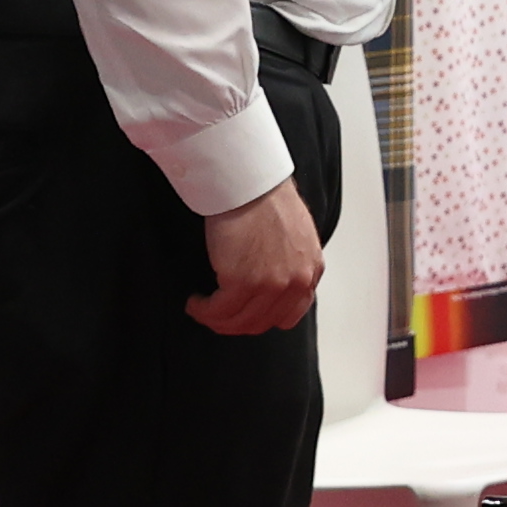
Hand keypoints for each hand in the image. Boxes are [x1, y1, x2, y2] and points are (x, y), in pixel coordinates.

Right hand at [186, 181, 326, 333]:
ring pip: (239, 321)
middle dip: (236, 323)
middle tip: (217, 316)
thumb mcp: (296, 234)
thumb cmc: (267, 197)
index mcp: (310, 269)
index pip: (291, 313)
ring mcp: (271, 285)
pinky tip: (196, 302)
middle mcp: (295, 282)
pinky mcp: (243, 282)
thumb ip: (291, 261)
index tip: (245, 313)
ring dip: (216, 320)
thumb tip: (271, 277)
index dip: (263, 318)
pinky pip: (219, 311)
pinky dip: (204, 311)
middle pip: (262, 322)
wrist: (250, 182)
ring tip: (202, 309)